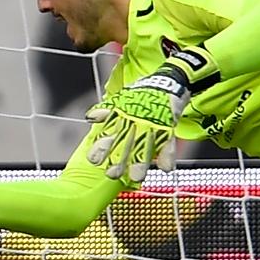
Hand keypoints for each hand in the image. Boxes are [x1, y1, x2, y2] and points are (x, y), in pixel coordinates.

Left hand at [86, 48, 209, 180]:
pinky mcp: (169, 126)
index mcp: (125, 113)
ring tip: (136, 178)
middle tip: (111, 174)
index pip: (110, 131)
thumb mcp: (123, 98)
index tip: (94, 160)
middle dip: (119, 158)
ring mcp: (154, 123)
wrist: (169, 81)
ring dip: (141, 162)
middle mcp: (137, 119)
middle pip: (126, 141)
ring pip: (146, 145)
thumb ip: (106, 110)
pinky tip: (166, 168)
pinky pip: (169, 142)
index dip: (102, 146)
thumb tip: (90, 118)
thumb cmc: (144, 93)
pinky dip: (169, 155)